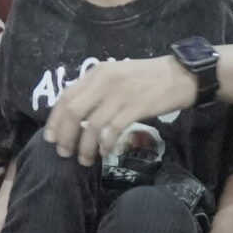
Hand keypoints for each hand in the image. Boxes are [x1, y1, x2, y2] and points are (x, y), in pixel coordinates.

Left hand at [44, 56, 195, 165]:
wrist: (181, 75)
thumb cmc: (148, 78)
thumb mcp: (117, 75)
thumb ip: (97, 90)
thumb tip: (78, 115)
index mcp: (97, 72)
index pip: (66, 96)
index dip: (55, 119)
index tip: (51, 138)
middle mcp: (104, 81)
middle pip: (73, 111)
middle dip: (65, 135)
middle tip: (64, 153)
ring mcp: (120, 94)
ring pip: (91, 124)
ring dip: (84, 146)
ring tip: (83, 160)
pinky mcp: (135, 107)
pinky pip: (112, 130)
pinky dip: (105, 144)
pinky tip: (105, 152)